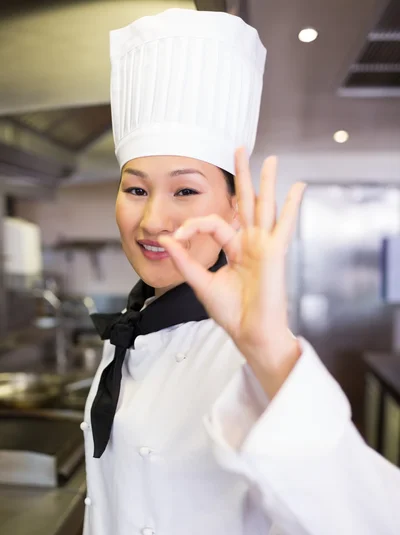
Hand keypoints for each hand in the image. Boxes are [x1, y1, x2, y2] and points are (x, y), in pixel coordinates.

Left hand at [160, 149, 305, 395]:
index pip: (213, 224)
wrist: (249, 332)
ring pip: (265, 207)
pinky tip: (299, 186)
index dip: (191, 226)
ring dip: (267, 182)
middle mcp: (251, 244)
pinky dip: (292, 205)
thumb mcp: (202, 283)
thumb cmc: (231, 313)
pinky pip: (284, 224)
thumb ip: (185, 260)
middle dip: (242, 176)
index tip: (174, 237)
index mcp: (235, 250)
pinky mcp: (274, 252)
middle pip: (245, 203)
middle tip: (239, 149)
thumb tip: (166, 238)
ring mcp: (264, 246)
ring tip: (270, 158)